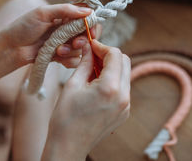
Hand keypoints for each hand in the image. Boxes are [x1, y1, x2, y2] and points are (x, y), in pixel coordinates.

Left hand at [3, 3, 100, 67]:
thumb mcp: (42, 13)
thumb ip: (65, 10)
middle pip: (87, 34)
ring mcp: (64, 42)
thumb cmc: (23, 27)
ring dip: (71, 50)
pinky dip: (68, 60)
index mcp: (64, 15)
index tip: (91, 30)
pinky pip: (74, 60)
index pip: (86, 16)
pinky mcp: (61, 56)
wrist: (10, 49)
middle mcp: (67, 28)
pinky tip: (57, 58)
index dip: (92, 23)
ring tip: (57, 50)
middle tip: (75, 43)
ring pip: (81, 48)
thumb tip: (88, 10)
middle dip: (83, 39)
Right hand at [42, 41, 130, 160]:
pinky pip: (123, 88)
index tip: (90, 45)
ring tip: (92, 71)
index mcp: (110, 88)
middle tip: (91, 56)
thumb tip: (88, 46)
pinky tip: (96, 85)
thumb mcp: (73, 84)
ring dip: (111, 67)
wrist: (68, 146)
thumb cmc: (65, 117)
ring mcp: (126, 106)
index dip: (102, 46)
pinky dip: (113, 81)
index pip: (115, 55)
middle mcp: (123, 96)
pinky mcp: (124, 112)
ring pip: (125, 74)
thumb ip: (84, 62)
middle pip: (125, 62)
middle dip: (109, 55)